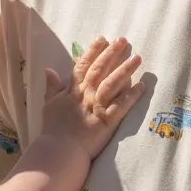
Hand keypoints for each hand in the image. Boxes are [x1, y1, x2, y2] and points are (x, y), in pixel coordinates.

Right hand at [40, 36, 144, 160]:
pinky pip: (121, 106)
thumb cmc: (53, 130)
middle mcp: (85, 95)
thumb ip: (51, 87)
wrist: (58, 151)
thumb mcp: (49, 104)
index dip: (93, 52)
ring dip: (125, 70)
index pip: (83, 66)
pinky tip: (142, 86)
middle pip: (100, 70)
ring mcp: (96, 108)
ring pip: (112, 84)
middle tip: (124, 40)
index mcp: (72, 91)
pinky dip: (132, 96)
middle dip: (112, 54)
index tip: (103, 39)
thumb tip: (48, 70)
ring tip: (137, 57)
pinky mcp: (106, 122)